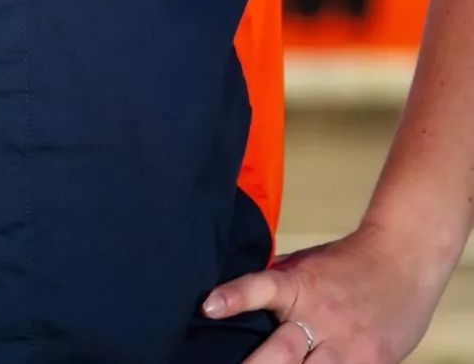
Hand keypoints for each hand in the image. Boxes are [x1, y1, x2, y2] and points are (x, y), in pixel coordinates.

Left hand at [199, 221, 450, 361]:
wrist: (404, 259)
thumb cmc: (347, 263)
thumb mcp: (306, 267)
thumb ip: (278, 288)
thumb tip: (235, 304)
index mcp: (299, 285)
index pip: (261, 288)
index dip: (234, 298)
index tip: (208, 306)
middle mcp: (320, 316)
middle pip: (281, 352)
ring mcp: (347, 345)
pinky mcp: (371, 363)